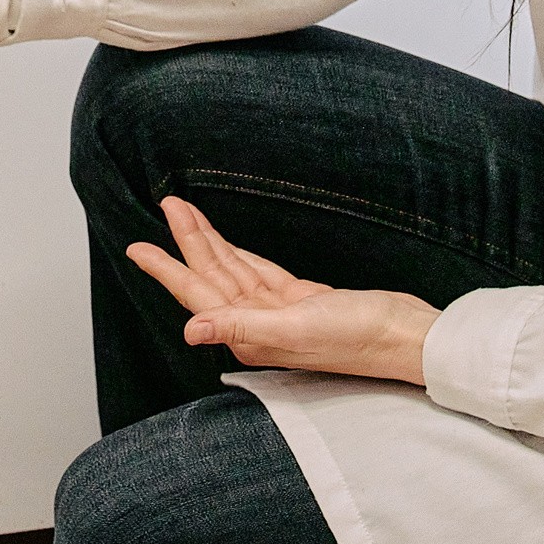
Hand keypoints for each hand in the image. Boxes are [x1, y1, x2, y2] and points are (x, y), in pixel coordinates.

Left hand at [126, 197, 438, 386]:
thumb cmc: (358, 338)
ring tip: (183, 212)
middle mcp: (258, 325)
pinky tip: (224, 243)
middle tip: (166, 205)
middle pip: (211, 276)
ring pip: (233, 269)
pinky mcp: (300, 301)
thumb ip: (242, 326)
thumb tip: (192, 330)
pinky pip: (258, 272)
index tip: (137, 247)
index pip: (197, 295)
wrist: (406, 337)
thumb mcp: (296, 327)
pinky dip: (238, 253)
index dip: (167, 269)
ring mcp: (278, 312)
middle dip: (186, 241)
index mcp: (250, 335)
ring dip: (209, 241)